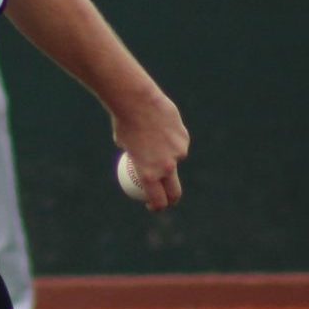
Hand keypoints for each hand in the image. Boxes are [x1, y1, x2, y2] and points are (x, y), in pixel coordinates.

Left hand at [111, 94, 189, 212]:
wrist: (137, 101)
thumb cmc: (124, 123)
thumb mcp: (124, 145)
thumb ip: (137, 157)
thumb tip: (138, 164)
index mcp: (148, 174)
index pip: (158, 200)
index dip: (156, 207)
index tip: (152, 204)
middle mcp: (166, 167)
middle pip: (174, 192)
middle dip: (172, 199)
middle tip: (166, 194)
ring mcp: (178, 153)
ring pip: (176, 160)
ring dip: (169, 156)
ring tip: (155, 138)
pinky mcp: (184, 138)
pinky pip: (179, 144)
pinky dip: (173, 140)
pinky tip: (162, 127)